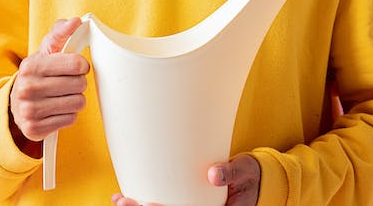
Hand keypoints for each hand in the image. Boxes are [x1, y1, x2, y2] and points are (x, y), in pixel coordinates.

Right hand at [8, 17, 88, 156]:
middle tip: (66, 83)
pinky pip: (70, 120)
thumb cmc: (39, 72)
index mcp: (31, 66)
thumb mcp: (47, 50)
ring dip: (75, 100)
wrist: (16, 101)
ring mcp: (29, 111)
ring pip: (78, 103)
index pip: (77, 65)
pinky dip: (68, 115)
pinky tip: (56, 110)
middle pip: (80, 85)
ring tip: (62, 96)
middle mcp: (28, 88)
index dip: (81, 66)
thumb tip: (76, 22)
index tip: (75, 67)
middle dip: (77, 83)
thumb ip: (61, 32)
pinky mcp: (34, 129)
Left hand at [110, 154, 259, 205]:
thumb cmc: (248, 176)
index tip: (148, 204)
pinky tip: (125, 198)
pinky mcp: (184, 203)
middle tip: (124, 201)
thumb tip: (215, 174)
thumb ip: (232, 172)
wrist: (252, 181)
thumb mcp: (245, 171)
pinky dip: (142, 204)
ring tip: (119, 199)